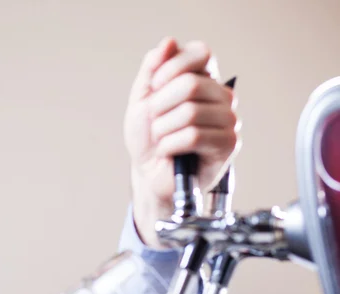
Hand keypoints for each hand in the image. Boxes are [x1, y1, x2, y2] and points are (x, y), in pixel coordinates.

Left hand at [124, 37, 237, 247]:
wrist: (148, 173)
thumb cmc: (149, 138)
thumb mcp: (142, 99)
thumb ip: (152, 69)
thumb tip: (168, 43)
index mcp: (204, 79)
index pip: (200, 53)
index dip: (170, 70)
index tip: (154, 89)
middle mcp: (221, 96)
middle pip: (191, 85)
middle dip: (159, 106)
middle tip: (155, 122)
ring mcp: (228, 120)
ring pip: (190, 113)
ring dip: (163, 129)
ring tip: (162, 139)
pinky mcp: (228, 145)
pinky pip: (194, 136)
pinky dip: (170, 145)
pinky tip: (169, 152)